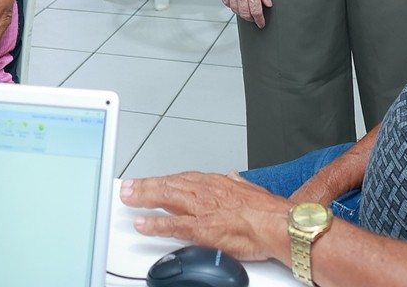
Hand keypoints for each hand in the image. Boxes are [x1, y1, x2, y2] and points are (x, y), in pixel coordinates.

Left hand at [121, 172, 290, 264]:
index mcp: (216, 183)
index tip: (151, 182)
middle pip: (168, 185)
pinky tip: (141, 223)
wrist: (279, 224)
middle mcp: (205, 193)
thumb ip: (238, 184)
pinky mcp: (202, 229)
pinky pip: (172, 226)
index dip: (164, 180)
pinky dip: (155, 224)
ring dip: (143, 198)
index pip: (182, 179)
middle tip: (127, 187)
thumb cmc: (269, 212)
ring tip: (127, 198)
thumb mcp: (251, 190)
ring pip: (165, 199)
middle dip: (145, 186)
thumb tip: (233, 178)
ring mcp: (202, 210)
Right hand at [220, 0, 271, 26]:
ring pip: (235, 9)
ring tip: (245, 12)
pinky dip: (230, 6)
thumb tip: (268, 3)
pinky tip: (234, 4)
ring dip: (241, 13)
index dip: (259, 20)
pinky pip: (226, 1)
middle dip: (250, 18)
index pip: (256, 11)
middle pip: (245, 13)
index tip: (261, 23)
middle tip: (254, 19)